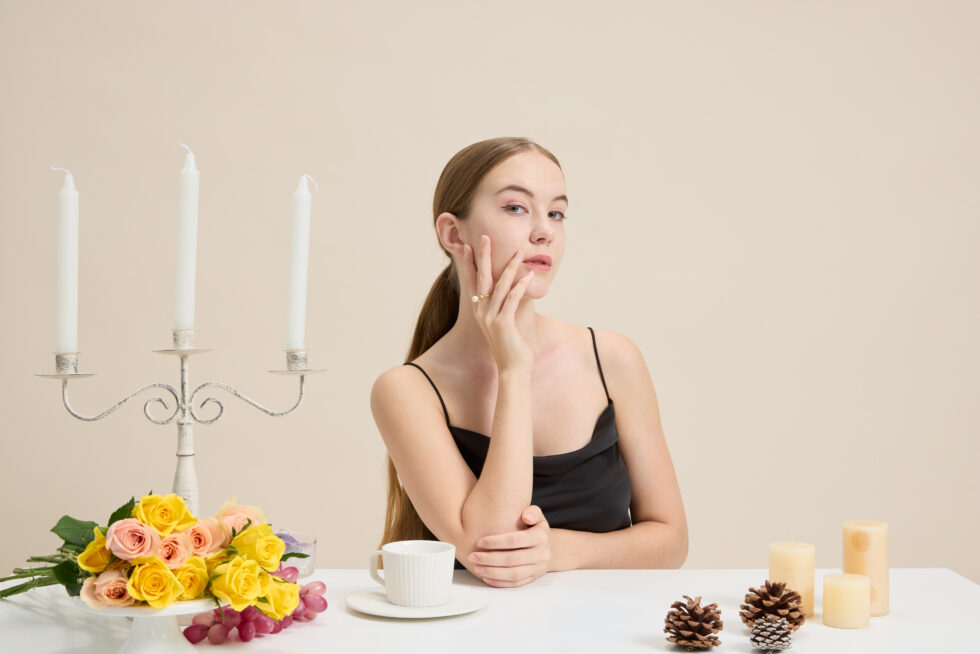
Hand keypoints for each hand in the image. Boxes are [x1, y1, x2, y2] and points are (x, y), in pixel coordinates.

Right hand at [458, 235, 534, 372]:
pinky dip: (521, 286)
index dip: (469, 263)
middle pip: (481, 278)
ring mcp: (490, 318)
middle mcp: (481, 312)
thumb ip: (506, 303)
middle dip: (483, 256)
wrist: (512, 368)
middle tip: (483, 237)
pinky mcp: (503, 323)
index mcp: (479, 310)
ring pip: (500, 286)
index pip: (472, 281)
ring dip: (509, 267)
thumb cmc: (512, 345)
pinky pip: (512, 299)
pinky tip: (528, 276)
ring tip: (519, 253)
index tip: (468, 246)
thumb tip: (515, 285)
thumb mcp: (505, 320)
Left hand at [467, 505, 551, 586]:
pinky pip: (516, 584)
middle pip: (512, 559)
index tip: (479, 541)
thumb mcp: (538, 517)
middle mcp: (541, 554)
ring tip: (477, 568)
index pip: (515, 540)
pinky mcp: (533, 578)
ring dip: (493, 572)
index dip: (496, 542)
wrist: (552, 549)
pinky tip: (487, 578)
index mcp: (540, 537)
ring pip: (514, 574)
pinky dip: (500, 583)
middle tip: (472, 556)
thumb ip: (532, 512)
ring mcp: (538, 569)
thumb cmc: (537, 529)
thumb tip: (525, 515)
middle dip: (490, 559)